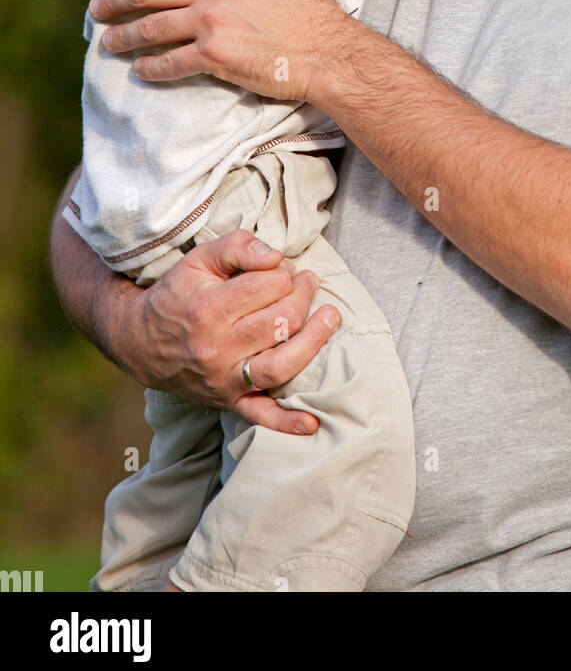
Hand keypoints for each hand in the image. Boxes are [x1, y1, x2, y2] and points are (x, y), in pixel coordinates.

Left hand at [89, 0, 353, 100]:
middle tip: (97, 8)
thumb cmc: (311, 6)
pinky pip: (169, 62)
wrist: (327, 50)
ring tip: (109, 42)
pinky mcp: (214, 56)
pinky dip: (150, 68)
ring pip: (150, 28)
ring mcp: (210, 22)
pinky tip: (142, 71)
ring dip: (122, 36)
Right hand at [133, 227, 340, 431]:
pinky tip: (312, 423)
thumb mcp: (199, 259)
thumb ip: (238, 247)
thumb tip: (275, 256)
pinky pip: (259, 417)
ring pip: (279, 367)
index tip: (282, 270)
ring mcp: (223, 379)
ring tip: (330, 318)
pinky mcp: (228, 400)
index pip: (268, 286)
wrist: (140, 341)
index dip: (284, 272)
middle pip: (280, 323)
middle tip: (306, 284)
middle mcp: (216, 347)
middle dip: (303, 297)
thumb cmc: (178, 294)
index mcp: (208, 309)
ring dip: (314, 342)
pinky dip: (287, 423)